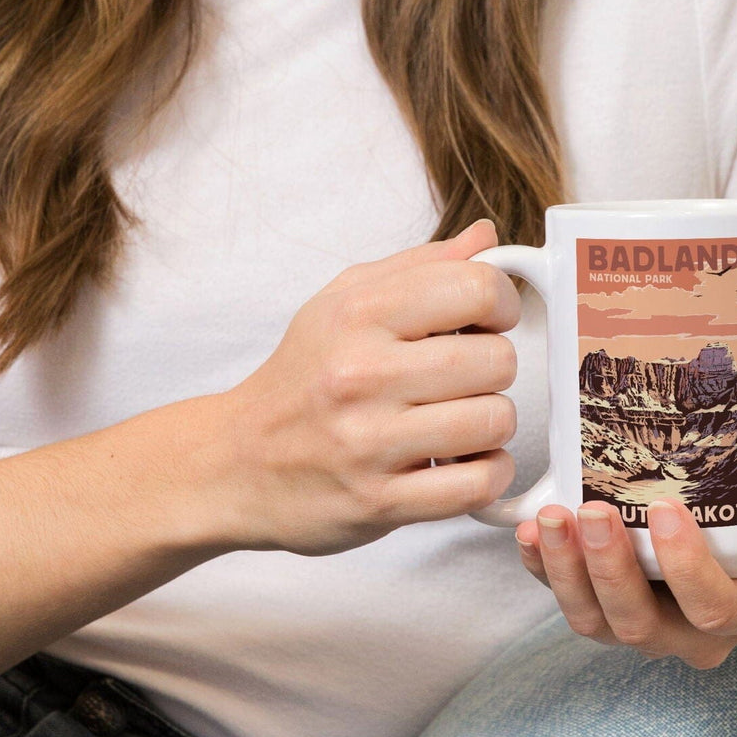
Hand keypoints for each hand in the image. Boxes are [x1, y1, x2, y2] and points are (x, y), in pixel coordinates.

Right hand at [190, 219, 521, 557]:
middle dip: (494, 367)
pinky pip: (478, 483)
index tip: (488, 320)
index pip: (477, 288)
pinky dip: (488, 472)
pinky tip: (464, 461)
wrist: (235, 461)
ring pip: (494, 420)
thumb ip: (420, 265)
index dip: (501, 303)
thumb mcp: (343, 300)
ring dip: (491, 423)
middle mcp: (362, 373)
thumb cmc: (301, 376)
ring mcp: (369, 441)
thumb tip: (486, 237)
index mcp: (358, 313)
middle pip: (496, 359)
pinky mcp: (379, 500)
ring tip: (459, 420)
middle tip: (465, 376)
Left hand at [513, 442, 736, 667]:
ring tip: (551, 518)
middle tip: (592, 511)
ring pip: (596, 622)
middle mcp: (695, 628)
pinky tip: (529, 531)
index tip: (666, 510)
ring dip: (566, 573)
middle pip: (643, 626)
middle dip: (610, 572)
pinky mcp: (605, 592)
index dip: (688, 570)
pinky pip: (567, 596)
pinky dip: (541, 569)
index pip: (718, 609)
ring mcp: (646, 614)